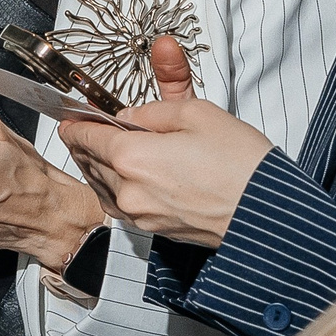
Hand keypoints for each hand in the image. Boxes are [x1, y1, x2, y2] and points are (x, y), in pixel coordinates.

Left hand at [57, 38, 271, 246]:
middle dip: (86, 142)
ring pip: (102, 184)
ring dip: (97, 165)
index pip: (85, 136)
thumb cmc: (240, 163)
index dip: (75, 123)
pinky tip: (123, 177)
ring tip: (102, 149)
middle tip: (87, 127)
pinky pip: (119, 203)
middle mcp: (128, 190)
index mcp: (131, 157)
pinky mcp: (153, 228)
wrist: (265, 212)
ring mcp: (139, 213)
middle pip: (90, 161)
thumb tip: (128, 113)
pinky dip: (113, 187)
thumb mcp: (197, 113)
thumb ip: (153, 108)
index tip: (70, 116)